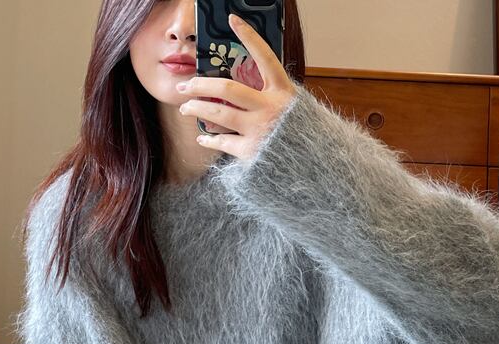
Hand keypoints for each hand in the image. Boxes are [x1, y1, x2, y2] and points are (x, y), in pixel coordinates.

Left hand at [177, 13, 296, 162]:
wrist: (313, 167)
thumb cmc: (300, 137)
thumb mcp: (294, 110)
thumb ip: (273, 97)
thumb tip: (244, 90)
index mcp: (283, 93)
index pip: (265, 58)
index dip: (249, 37)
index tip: (233, 20)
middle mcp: (270, 108)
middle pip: (227, 89)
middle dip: (200, 85)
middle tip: (186, 85)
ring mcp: (259, 130)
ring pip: (218, 114)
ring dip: (197, 109)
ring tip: (185, 107)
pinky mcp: (251, 152)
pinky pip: (222, 142)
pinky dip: (209, 140)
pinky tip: (202, 137)